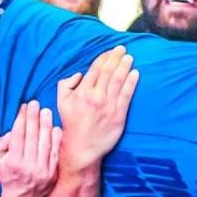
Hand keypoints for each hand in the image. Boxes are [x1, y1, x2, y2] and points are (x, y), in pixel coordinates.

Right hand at [0, 102, 61, 196]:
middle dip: (34, 118)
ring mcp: (42, 170)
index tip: (24, 107)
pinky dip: (56, 139)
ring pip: (45, 143)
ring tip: (46, 111)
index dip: (21, 119)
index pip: (18, 135)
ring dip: (46, 125)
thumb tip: (10, 133)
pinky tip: (56, 127)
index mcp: (13, 162)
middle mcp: (28, 166)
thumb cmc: (8, 175)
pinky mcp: (52, 173)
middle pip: (32, 136)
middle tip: (35, 104)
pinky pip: (55, 152)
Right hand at [56, 46, 139, 170]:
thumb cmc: (71, 124)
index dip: (104, 58)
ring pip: (118, 81)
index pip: (95, 69)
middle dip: (116, 58)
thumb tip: (79, 74)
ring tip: (129, 58)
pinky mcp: (119, 115)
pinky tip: (135, 74)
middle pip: (108, 72)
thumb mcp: (61, 102)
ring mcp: (109, 106)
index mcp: (82, 92)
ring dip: (124, 67)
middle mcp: (96, 96)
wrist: (82, 148)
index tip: (110, 51)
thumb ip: (65, 84)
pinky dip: (131, 83)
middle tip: (122, 49)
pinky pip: (126, 95)